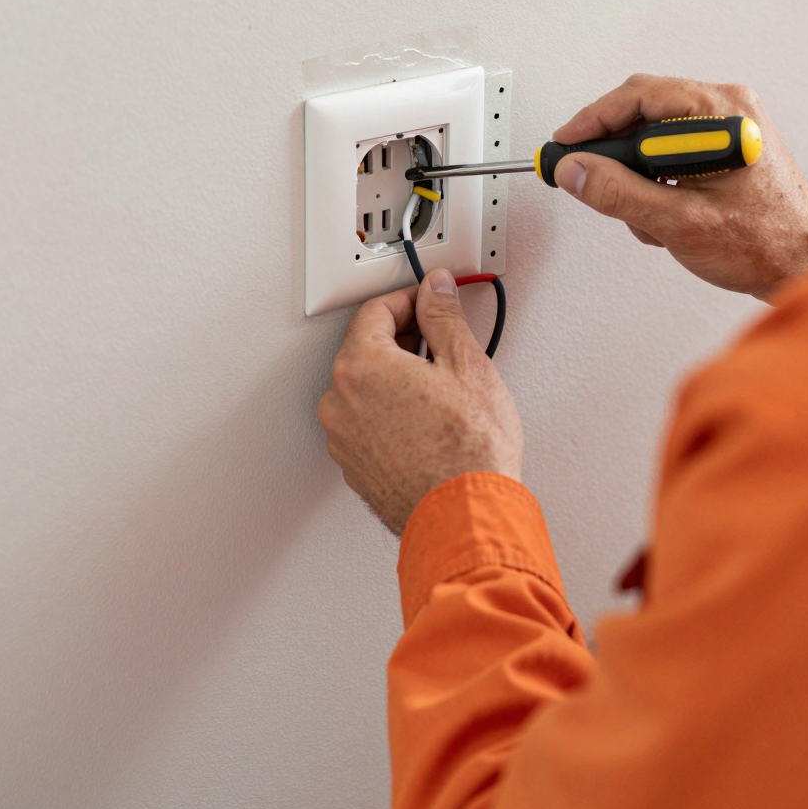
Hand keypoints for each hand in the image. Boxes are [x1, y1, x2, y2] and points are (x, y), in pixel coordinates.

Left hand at [318, 269, 523, 535]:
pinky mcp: (354, 467)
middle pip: (364, 349)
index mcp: (361, 367)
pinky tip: (425, 421)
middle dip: (402, 339)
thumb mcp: (467, 366)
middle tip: (440, 343)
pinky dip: (389, 412)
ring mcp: (343, 439)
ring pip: (364, 389)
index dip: (408, 300)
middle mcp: (340, 401)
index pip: (375, 310)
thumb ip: (444, 317)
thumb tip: (436, 291)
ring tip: (438, 389)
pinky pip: (366, 423)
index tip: (429, 302)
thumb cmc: (468, 452)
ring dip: (395, 378)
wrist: (465, 517)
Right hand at [552, 74, 807, 300]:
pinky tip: (666, 215)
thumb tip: (574, 171)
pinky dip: (657, 182)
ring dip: (638, 177)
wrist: (806, 267)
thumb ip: (618, 193)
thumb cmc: (765, 243)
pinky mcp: (727, 149)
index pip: (638, 96)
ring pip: (655, 137)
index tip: (565, 144)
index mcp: (721, 112)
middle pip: (644, 113)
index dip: (593, 120)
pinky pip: (673, 152)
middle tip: (589, 181)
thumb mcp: (677, 221)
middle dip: (616, 156)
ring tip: (647, 217)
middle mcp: (728, 110)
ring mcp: (729, 128)